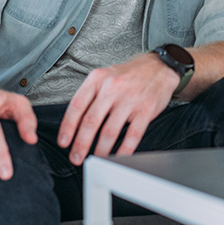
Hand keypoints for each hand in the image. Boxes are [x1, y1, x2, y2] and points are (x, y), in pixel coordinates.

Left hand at [57, 53, 177, 164]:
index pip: (77, 106)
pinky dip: (124, 150)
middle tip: (76, 157)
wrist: (159, 66)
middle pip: (91, 121)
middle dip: (81, 144)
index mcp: (98, 79)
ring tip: (96, 159)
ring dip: (101, 150)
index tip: (64, 142)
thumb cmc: (130, 74)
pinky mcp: (145, 109)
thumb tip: (75, 124)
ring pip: (110, 131)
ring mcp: (130, 99)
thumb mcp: (105, 76)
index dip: (67, 127)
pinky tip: (118, 157)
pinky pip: (132, 135)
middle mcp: (112, 88)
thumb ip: (91, 96)